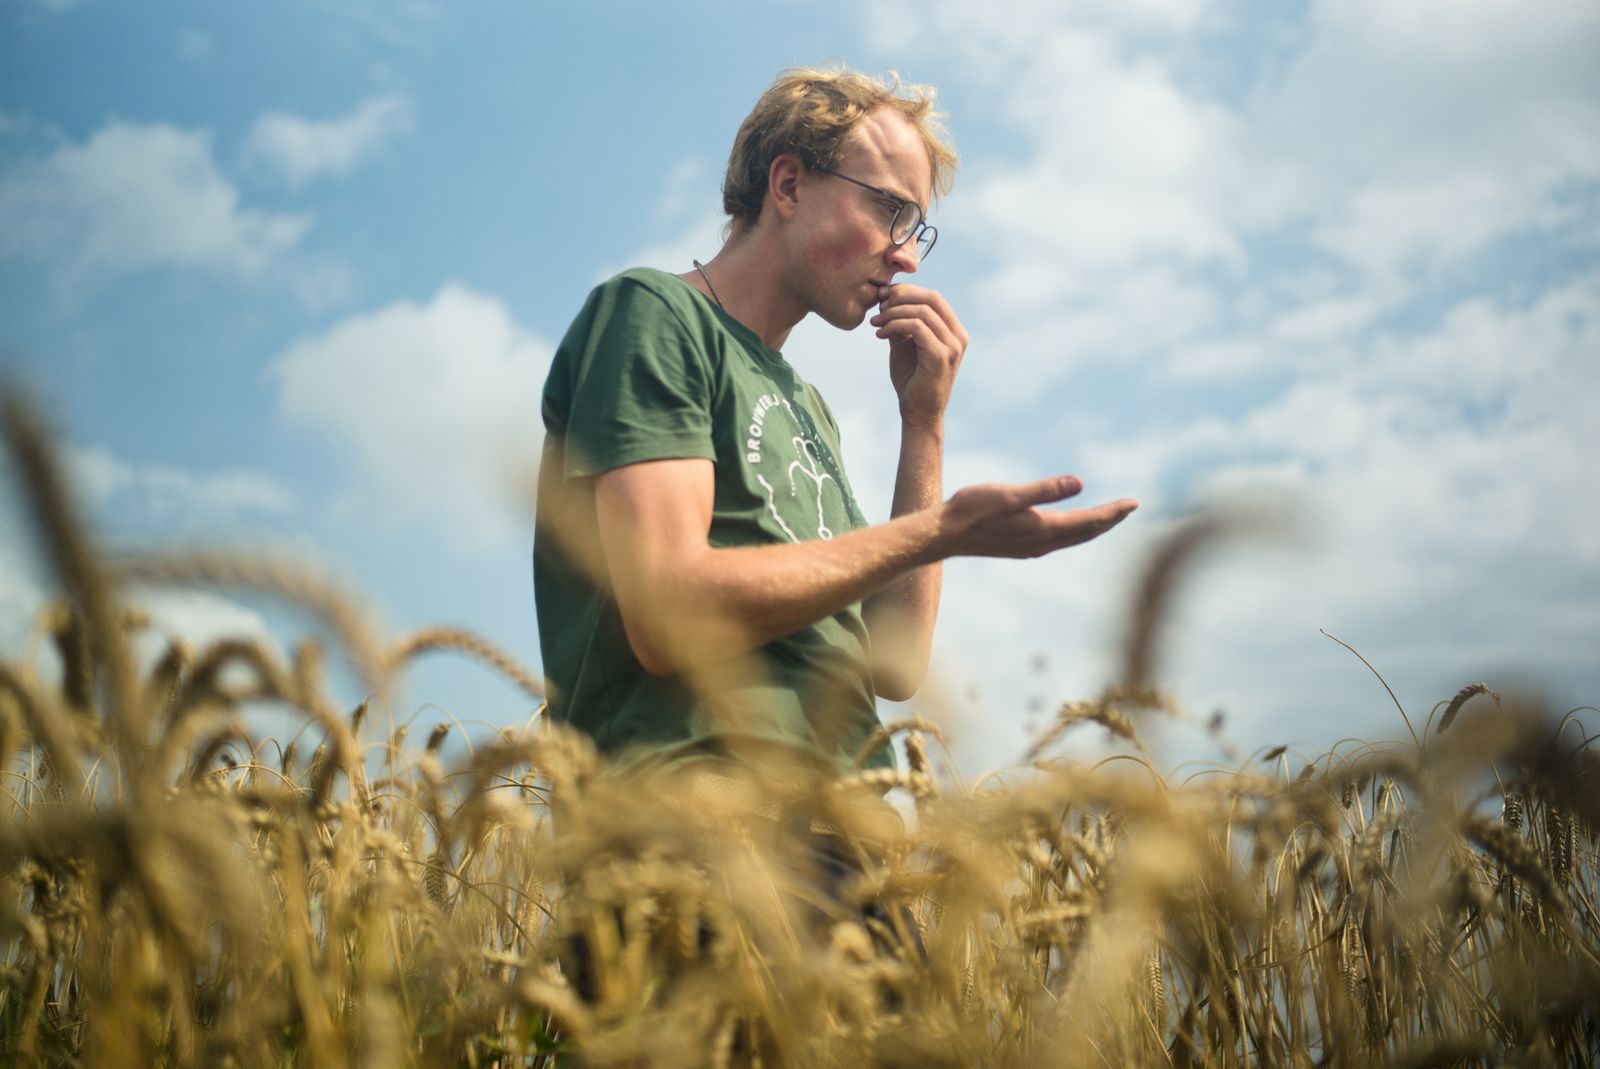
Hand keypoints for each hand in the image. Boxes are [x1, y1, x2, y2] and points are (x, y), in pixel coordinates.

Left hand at [869, 283, 967, 427]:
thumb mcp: (905, 344)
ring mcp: (952, 346)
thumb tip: (886, 297)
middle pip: (931, 298)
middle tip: (878, 304)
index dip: (907, 291)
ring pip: (921, 311)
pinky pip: (916, 328)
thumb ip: (901, 322)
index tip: (883, 297)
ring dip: (893, 313)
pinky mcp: (940, 356)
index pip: (933, 297)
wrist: (918, 413)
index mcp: (953, 331)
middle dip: (901, 296)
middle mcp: (958, 336)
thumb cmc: (911, 379)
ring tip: (875, 323)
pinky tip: (880, 335)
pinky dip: (894, 325)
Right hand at [935, 476, 1138, 558]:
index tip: (1135, 503)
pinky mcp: (1021, 548)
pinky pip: (1060, 541)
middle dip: (1109, 520)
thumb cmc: (972, 509)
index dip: (1113, 512)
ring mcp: (1032, 548)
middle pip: (1086, 532)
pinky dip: (1075, 532)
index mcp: (1044, 529)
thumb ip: (1044, 490)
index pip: (1089, 521)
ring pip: (1074, 538)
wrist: (944, 535)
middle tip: (1130, 507)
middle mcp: (1043, 543)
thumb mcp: (1009, 494)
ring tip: (1108, 517)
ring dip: (1093, 527)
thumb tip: (1080, 484)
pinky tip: (1072, 527)